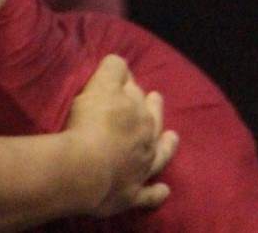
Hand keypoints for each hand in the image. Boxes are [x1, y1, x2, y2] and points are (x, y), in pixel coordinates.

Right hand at [66, 54, 177, 216]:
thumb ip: (112, 71)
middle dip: (151, 106)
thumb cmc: (88, 123)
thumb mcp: (98, 86)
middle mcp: (146, 137)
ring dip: (166, 145)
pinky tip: (164, 190)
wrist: (85, 169)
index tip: (121, 77)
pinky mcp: (133, 194)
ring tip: (173, 137)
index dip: (125, 80)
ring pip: (160, 153)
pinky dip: (158, 192)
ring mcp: (142, 167)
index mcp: (137, 110)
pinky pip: (151, 194)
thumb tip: (121, 63)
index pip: (133, 87)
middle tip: (153, 97)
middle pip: (151, 117)